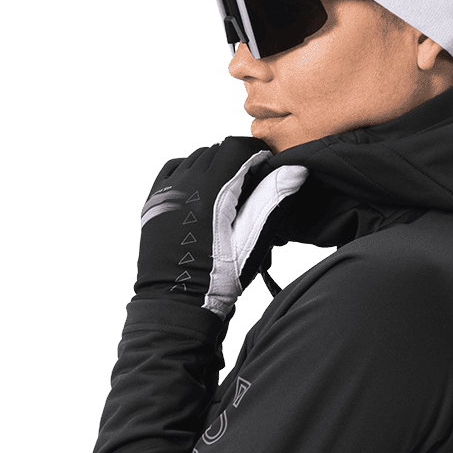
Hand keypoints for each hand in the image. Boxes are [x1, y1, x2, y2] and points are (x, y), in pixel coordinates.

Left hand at [134, 137, 268, 310]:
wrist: (176, 304)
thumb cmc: (218, 278)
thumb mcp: (251, 241)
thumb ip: (271, 199)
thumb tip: (297, 168)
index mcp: (209, 190)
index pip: (236, 148)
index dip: (257, 152)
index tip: (268, 166)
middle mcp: (183, 184)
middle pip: (216, 151)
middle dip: (239, 160)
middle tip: (254, 183)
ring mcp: (165, 192)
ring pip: (195, 159)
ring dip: (216, 166)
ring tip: (230, 191)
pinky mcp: (155, 202)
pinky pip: (174, 170)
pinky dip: (191, 171)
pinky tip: (202, 190)